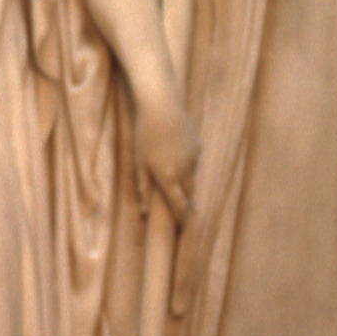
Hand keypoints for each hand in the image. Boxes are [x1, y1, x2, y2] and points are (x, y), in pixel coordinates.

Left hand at [133, 90, 198, 222]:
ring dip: (185, 180)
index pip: (179, 205)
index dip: (182, 218)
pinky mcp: (198, 146)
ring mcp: (193, 158)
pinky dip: (187, 162)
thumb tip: (143, 211)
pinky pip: (194, 160)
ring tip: (173, 171)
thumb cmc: (144, 134)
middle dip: (186, 200)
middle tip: (181, 206)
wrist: (161, 107)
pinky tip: (176, 150)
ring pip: (192, 176)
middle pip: (189, 193)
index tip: (183, 228)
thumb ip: (142, 187)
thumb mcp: (138, 161)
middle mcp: (184, 171)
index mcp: (167, 177)